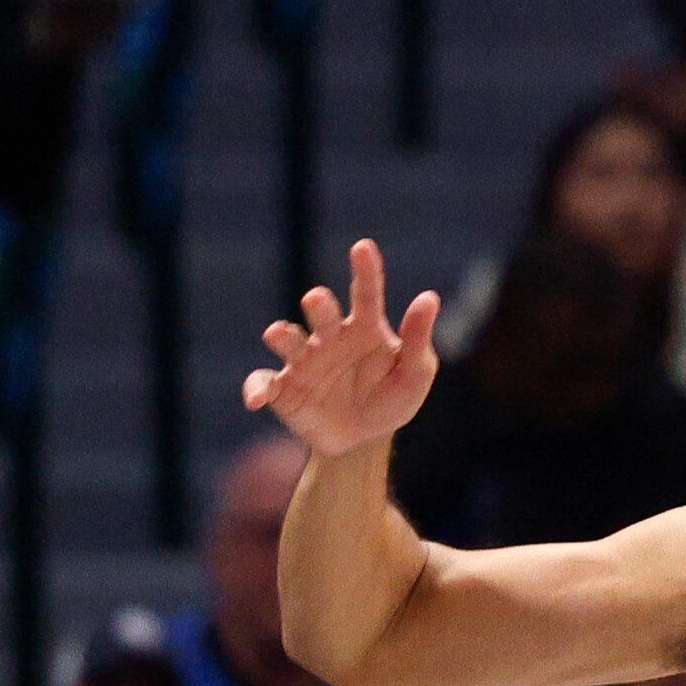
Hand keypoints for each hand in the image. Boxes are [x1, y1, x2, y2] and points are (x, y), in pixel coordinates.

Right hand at [243, 239, 441, 457]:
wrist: (365, 438)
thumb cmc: (393, 398)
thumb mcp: (416, 372)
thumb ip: (418, 338)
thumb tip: (429, 297)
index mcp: (365, 329)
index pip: (366, 294)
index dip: (365, 270)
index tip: (363, 247)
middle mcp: (330, 338)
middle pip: (322, 314)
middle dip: (319, 305)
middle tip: (317, 299)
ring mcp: (304, 362)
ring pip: (288, 340)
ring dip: (282, 335)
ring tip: (278, 333)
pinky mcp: (283, 389)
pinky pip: (263, 383)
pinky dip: (256, 388)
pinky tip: (256, 399)